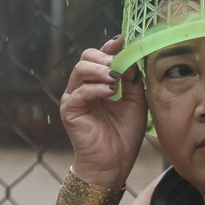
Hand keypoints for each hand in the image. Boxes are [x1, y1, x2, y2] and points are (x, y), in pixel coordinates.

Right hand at [59, 36, 146, 189]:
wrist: (114, 163)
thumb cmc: (124, 135)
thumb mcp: (135, 102)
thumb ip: (132, 80)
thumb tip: (131, 58)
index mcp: (97, 84)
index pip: (99, 58)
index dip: (109, 47)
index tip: (122, 41)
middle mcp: (82, 88)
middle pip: (86, 58)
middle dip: (104, 57)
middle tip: (119, 64)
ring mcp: (74, 98)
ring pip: (80, 70)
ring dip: (100, 70)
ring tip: (116, 78)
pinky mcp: (69, 111)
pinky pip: (80, 92)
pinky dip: (96, 89)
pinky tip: (111, 92)